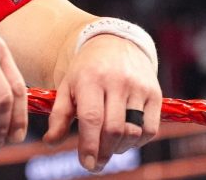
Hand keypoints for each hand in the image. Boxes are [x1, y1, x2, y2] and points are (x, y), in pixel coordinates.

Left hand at [42, 34, 161, 172]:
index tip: (87, 163)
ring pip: (133, 131)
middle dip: (104, 152)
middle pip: (113, 129)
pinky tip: (125, 139)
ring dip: (119, 148)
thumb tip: (50, 142)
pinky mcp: (155, 93)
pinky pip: (150, 129)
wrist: (115, 42)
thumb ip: (59, 115)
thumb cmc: (86, 70)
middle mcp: (117, 81)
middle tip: (95, 163)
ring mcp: (138, 87)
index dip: (89, 145)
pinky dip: (137, 142)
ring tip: (108, 147)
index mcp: (90, 78)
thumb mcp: (68, 86)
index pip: (91, 118)